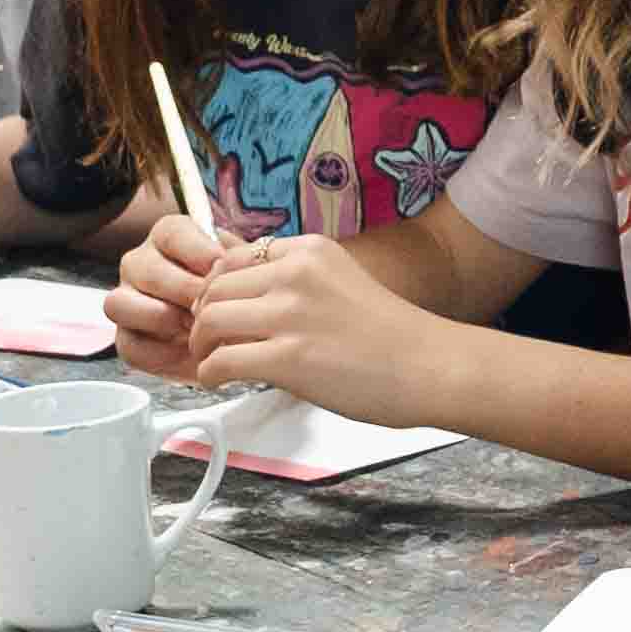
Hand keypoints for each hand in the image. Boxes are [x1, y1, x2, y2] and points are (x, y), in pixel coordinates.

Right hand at [108, 206, 231, 377]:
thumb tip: (239, 260)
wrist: (232, 335)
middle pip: (147, 269)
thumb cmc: (237, 294)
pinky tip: (185, 351)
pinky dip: (158, 351)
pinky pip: (128, 344)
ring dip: (161, 317)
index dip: (200, 252)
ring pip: (120, 303)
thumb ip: (238, 262)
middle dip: (185, 290)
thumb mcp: (245, 271)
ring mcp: (126, 299)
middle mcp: (140, 263)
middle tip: (212, 306)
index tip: (221, 268)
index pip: (173, 233)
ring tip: (194, 329)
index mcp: (169, 237)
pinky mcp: (126, 337)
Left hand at [186, 229, 442, 420]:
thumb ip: (296, 281)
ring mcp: (291, 315)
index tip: (218, 310)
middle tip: (208, 341)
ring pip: (210, 321)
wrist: (430, 367)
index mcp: (309, 251)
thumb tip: (247, 295)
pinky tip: (220, 381)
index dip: (216, 288)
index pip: (233, 259)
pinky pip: (221, 361)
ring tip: (211, 360)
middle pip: (214, 288)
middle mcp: (295, 274)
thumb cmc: (392, 335)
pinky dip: (210, 374)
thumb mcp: (341, 281)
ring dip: (200, 345)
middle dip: (202, 317)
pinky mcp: (287, 358)